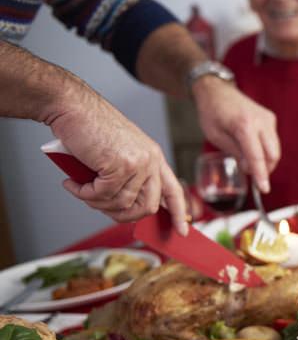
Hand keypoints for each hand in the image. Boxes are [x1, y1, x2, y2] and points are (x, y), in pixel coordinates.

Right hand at [50, 93, 187, 233]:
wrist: (73, 107)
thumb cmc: (91, 129)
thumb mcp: (120, 153)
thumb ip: (129, 176)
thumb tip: (126, 208)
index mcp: (154, 157)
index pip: (174, 190)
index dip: (178, 213)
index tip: (182, 232)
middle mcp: (151, 160)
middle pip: (147, 206)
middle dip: (122, 215)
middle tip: (99, 206)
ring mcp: (138, 163)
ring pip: (122, 204)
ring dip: (96, 203)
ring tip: (80, 189)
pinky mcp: (120, 165)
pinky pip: (103, 195)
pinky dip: (84, 193)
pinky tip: (73, 183)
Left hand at [192, 77, 279, 192]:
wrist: (217, 91)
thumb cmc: (212, 113)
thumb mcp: (216, 136)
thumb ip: (236, 153)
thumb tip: (250, 168)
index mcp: (244, 125)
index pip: (257, 156)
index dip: (261, 175)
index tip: (264, 189)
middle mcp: (261, 121)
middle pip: (272, 154)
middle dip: (265, 169)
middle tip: (249, 172)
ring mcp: (268, 119)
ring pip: (275, 149)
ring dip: (265, 160)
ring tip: (247, 159)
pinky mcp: (270, 118)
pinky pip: (273, 141)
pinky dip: (265, 150)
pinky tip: (252, 148)